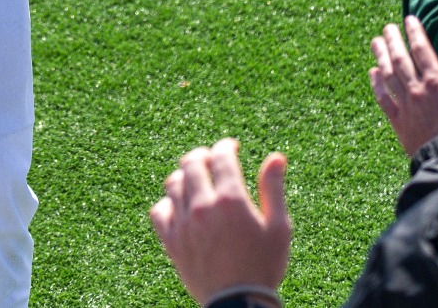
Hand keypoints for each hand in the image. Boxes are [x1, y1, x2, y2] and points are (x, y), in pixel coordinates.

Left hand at [150, 139, 290, 306]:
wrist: (238, 304)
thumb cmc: (264, 266)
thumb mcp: (278, 227)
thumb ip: (273, 189)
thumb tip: (276, 157)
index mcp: (231, 200)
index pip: (221, 156)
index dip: (226, 146)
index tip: (231, 147)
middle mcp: (202, 206)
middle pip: (192, 163)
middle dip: (203, 155)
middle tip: (211, 159)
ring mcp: (183, 224)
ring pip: (174, 183)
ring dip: (185, 175)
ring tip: (197, 179)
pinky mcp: (171, 241)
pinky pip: (159, 211)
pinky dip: (167, 202)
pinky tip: (179, 205)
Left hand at [370, 17, 437, 154]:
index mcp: (436, 82)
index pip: (421, 49)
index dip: (414, 32)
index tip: (409, 19)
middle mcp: (416, 89)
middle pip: (400, 58)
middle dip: (393, 40)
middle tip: (387, 27)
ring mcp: (404, 105)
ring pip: (388, 74)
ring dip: (381, 56)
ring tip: (376, 42)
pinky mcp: (397, 121)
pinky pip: (382, 98)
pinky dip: (376, 84)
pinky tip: (372, 73)